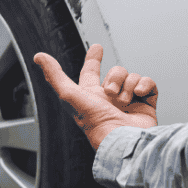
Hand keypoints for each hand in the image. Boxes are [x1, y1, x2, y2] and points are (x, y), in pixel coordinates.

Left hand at [34, 44, 157, 150]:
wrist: (122, 139)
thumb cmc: (93, 122)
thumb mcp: (68, 95)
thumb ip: (54, 75)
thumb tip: (39, 57)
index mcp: (91, 97)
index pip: (90, 72)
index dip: (93, 59)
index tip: (97, 48)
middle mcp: (110, 99)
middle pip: (115, 72)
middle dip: (114, 77)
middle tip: (110, 92)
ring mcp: (129, 103)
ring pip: (131, 76)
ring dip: (127, 85)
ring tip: (123, 101)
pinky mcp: (146, 106)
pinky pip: (148, 84)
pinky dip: (144, 85)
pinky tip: (138, 94)